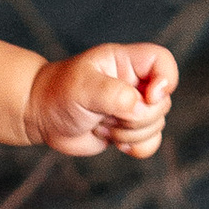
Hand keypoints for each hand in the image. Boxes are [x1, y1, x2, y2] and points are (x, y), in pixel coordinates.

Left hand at [26, 40, 178, 160]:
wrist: (42, 116)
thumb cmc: (59, 94)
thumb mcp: (83, 88)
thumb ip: (114, 94)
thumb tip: (141, 108)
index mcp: (126, 62)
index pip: (163, 62)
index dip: (166, 80)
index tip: (149, 97)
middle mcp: (134, 83)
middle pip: (163, 103)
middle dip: (136, 118)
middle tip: (105, 115)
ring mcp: (133, 107)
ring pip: (156, 125)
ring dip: (129, 133)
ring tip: (100, 124)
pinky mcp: (129, 129)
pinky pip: (150, 143)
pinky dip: (137, 147)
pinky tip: (115, 142)